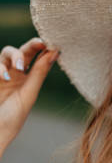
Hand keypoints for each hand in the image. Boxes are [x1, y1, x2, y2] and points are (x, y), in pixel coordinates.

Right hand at [0, 37, 58, 155]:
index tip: (52, 44)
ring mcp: (1, 75)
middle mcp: (15, 75)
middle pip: (23, 52)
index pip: (37, 59)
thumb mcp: (28, 94)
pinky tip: (4, 77)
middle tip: (40, 43)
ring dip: (15, 55)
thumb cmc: (11, 119)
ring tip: (20, 68)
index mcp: (28, 80)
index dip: (44, 49)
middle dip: (31, 46)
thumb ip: (39, 73)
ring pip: (7, 53)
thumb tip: (54, 52)